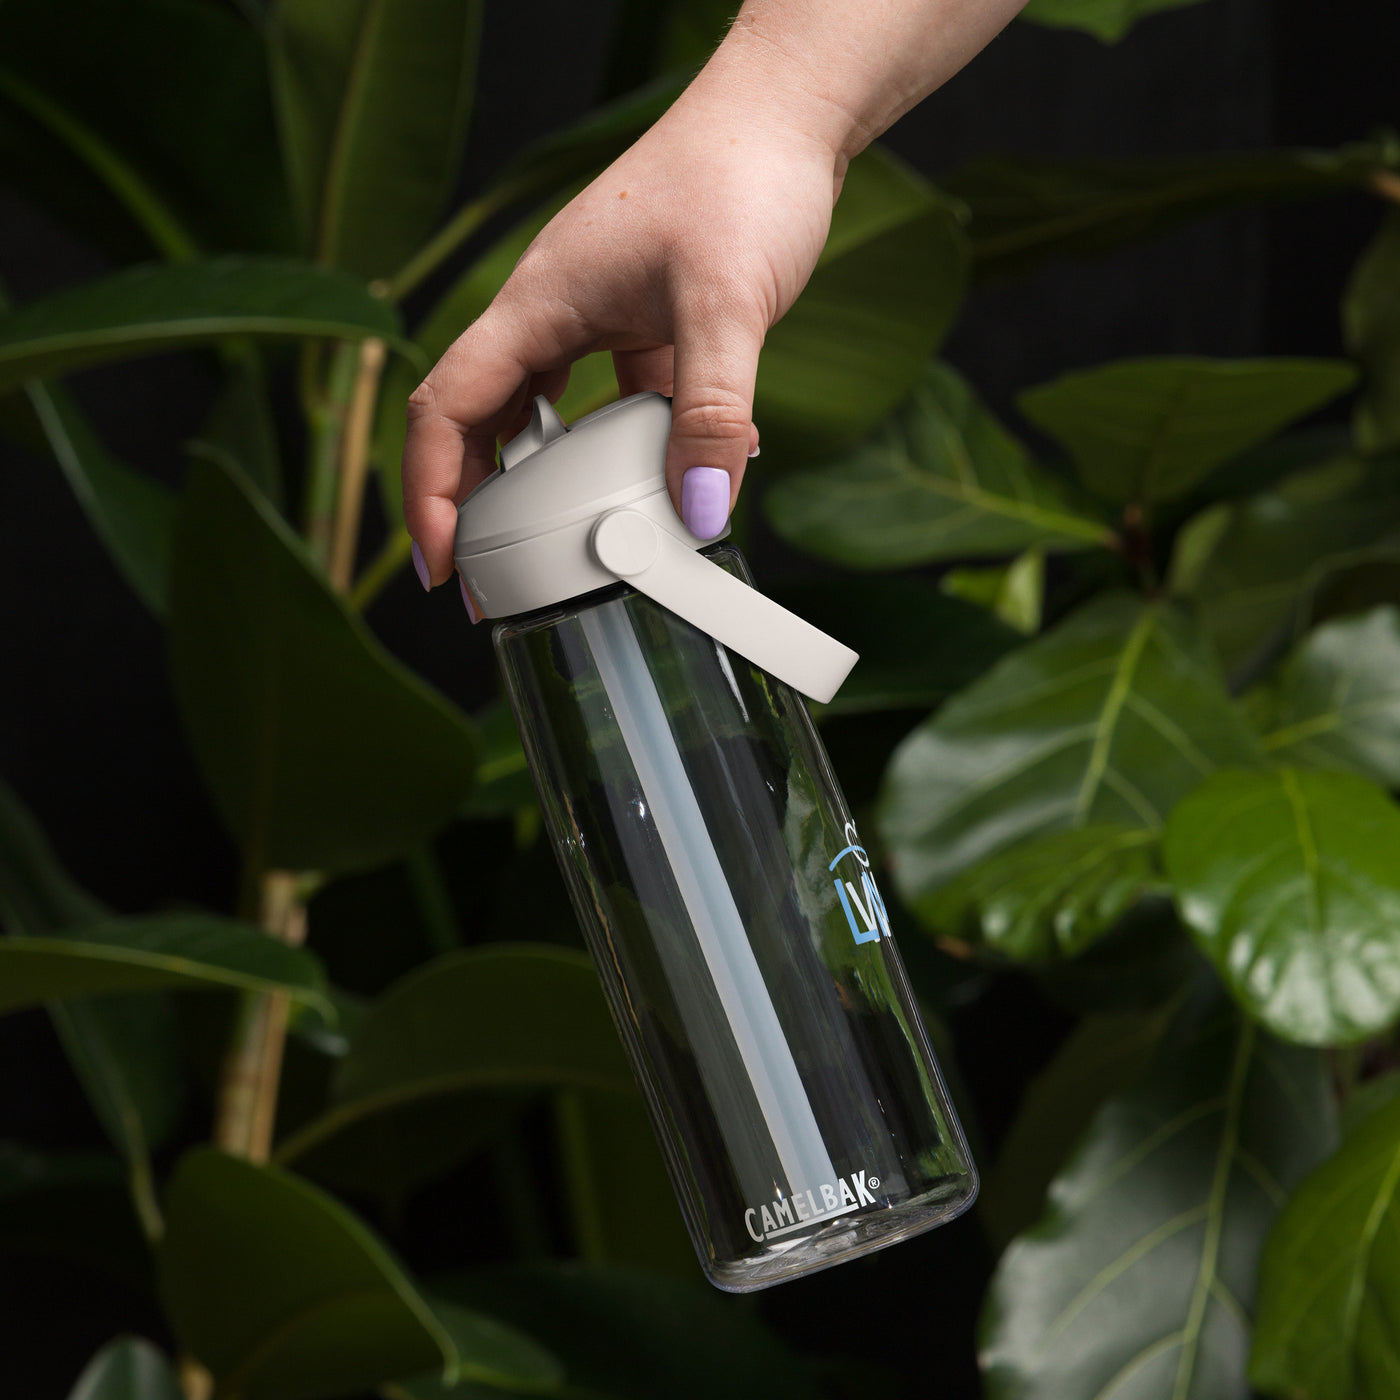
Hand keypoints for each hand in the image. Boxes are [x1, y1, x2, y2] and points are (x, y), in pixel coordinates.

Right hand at [401, 68, 845, 587]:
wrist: (786, 114)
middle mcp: (552, 312)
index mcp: (536, 305)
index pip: (445, 407)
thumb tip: (701, 511)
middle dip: (473, 501)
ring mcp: (596, 316)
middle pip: (480, 419)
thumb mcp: (724, 304)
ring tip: (559, 544)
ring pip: (543, 411)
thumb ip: (710, 413)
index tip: (442, 562)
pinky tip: (663, 479)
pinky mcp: (642, 322)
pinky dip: (622, 445)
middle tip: (489, 576)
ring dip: (542, 479)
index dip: (429, 490)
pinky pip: (611, 399)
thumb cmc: (741, 175)